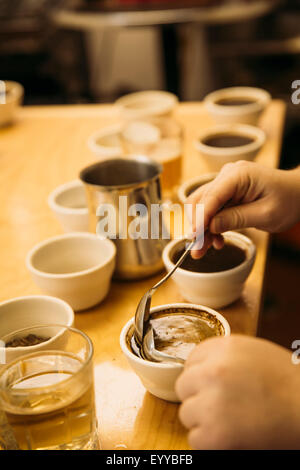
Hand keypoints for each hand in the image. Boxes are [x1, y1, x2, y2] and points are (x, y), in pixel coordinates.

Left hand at [176, 335, 299, 448]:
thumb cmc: (288, 383)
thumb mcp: (254, 353)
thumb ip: (224, 357)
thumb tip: (199, 368)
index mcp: (223, 348)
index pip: (191, 360)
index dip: (201, 376)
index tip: (213, 386)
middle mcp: (213, 370)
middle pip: (184, 386)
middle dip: (199, 396)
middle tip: (222, 406)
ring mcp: (212, 402)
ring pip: (186, 413)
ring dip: (204, 420)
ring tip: (231, 421)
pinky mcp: (215, 434)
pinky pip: (196, 439)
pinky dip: (211, 443)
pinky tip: (233, 436)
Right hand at [188, 161, 299, 257]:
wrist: (298, 193)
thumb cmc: (288, 200)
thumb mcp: (265, 215)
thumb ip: (236, 219)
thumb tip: (210, 226)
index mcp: (239, 175)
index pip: (211, 197)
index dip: (200, 219)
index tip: (194, 238)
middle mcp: (228, 175)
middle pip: (201, 201)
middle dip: (197, 227)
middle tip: (196, 250)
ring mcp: (226, 182)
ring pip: (202, 206)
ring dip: (201, 228)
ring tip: (203, 250)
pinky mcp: (226, 192)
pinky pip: (212, 208)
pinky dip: (210, 225)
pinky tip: (216, 240)